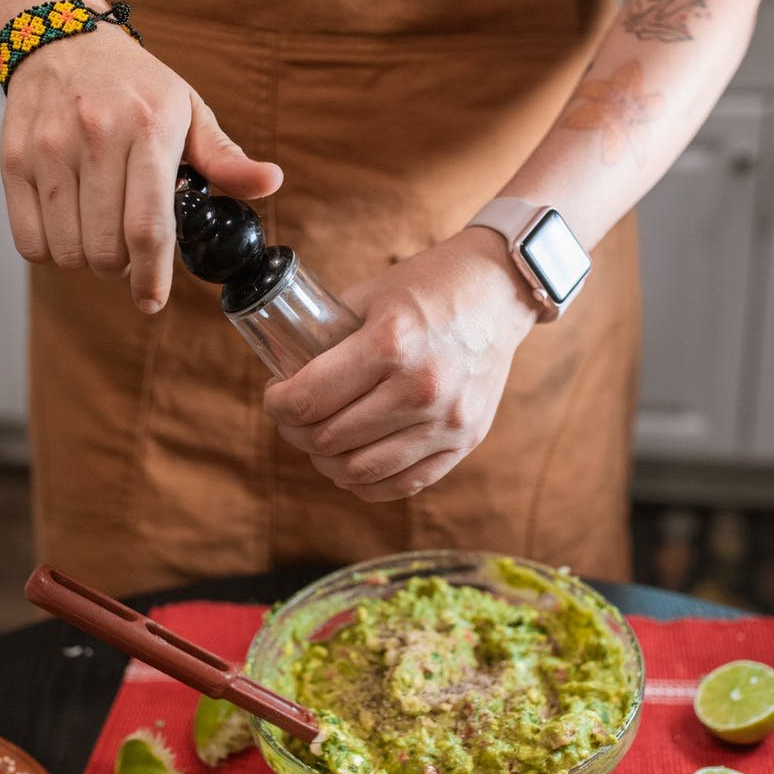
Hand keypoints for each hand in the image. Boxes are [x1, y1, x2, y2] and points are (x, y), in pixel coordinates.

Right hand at [0, 24, 281, 311]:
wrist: (62, 40)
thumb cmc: (135, 86)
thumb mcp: (189, 112)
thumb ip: (226, 159)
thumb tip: (270, 183)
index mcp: (148, 128)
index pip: (149, 226)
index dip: (152, 276)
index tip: (152, 301)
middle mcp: (95, 136)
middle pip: (107, 248)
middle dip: (122, 267)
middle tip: (129, 250)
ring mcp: (49, 148)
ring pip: (68, 250)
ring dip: (87, 261)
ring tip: (99, 235)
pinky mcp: (13, 158)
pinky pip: (30, 240)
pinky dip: (51, 252)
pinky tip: (68, 230)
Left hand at [263, 228, 538, 500]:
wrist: (497, 293)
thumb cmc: (427, 288)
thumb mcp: (368, 296)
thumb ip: (324, 334)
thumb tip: (281, 370)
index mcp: (391, 344)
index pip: (309, 398)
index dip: (278, 404)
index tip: (276, 396)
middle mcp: (420, 388)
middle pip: (329, 439)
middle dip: (296, 432)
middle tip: (295, 417)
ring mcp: (446, 420)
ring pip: (360, 472)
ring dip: (327, 462)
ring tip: (321, 443)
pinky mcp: (464, 441)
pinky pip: (403, 484)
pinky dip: (367, 483)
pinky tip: (354, 464)